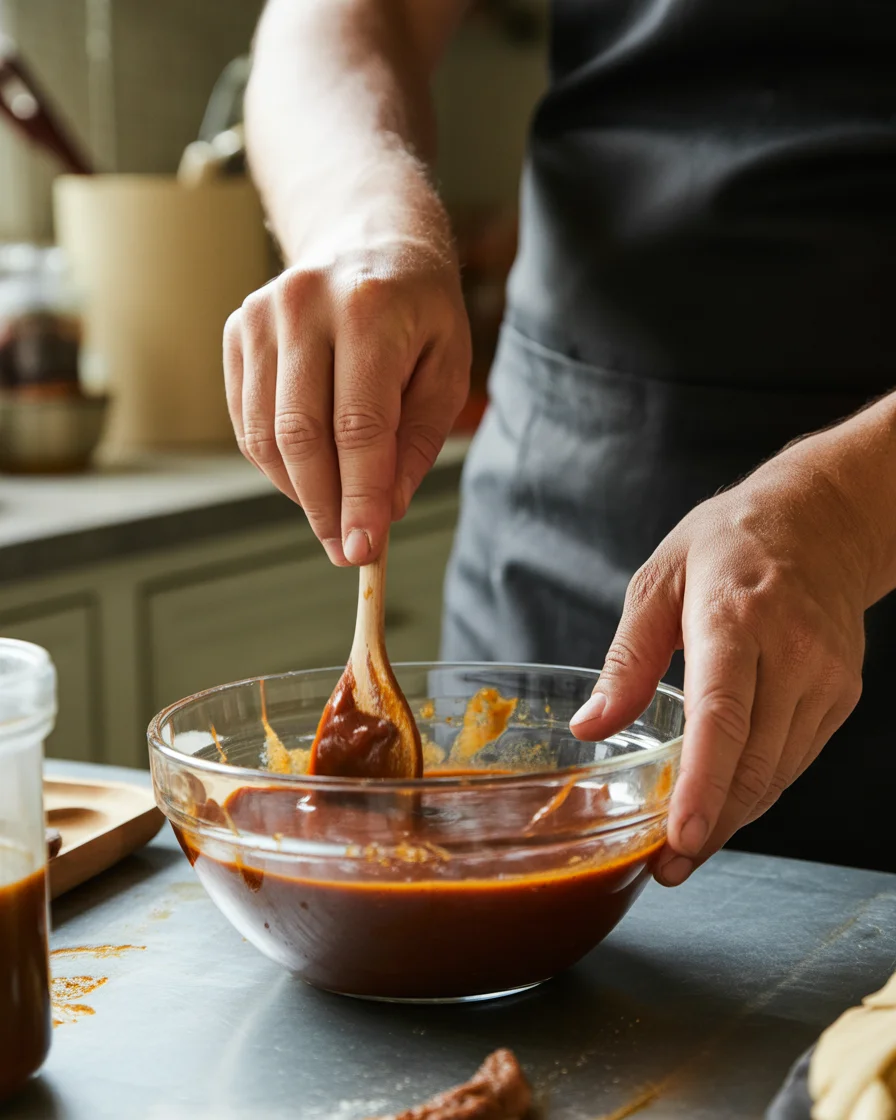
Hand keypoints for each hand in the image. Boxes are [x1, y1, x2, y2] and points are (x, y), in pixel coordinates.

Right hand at [223, 213, 470, 565]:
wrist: (367, 238)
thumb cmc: (417, 312)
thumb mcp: (446, 370)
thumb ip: (416, 443)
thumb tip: (384, 511)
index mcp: (370, 312)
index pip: (359, 427)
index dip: (360, 498)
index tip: (363, 550)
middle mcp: (305, 307)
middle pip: (302, 436)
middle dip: (325, 506)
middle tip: (346, 548)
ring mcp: (261, 316)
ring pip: (266, 436)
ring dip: (299, 491)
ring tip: (334, 510)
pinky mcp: (237, 332)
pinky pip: (247, 422)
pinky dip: (276, 464)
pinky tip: (309, 472)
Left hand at [570, 442, 868, 885]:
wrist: (822, 523)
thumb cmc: (729, 543)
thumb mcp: (659, 579)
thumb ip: (627, 658)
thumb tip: (592, 727)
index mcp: (736, 617)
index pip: (722, 714)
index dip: (702, 782)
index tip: (680, 835)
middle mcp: (792, 654)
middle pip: (752, 762)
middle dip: (708, 825)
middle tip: (664, 866)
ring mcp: (825, 680)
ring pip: (776, 774)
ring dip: (731, 818)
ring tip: (683, 849)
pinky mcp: (839, 697)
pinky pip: (793, 761)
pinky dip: (756, 790)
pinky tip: (723, 804)